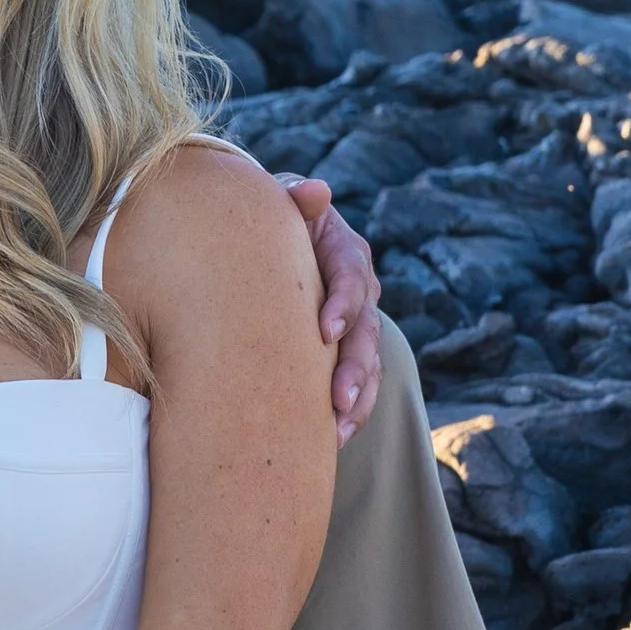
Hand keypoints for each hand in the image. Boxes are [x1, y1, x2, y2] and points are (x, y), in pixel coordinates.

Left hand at [280, 174, 380, 439]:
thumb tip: (315, 191)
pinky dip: (349, 413)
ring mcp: (356, 324)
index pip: (353, 275)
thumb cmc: (265, 224)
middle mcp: (357, 289)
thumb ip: (294, 199)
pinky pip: (358, 386)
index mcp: (343, 250)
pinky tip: (333, 438)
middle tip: (339, 398)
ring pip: (368, 364)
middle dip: (355, 367)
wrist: (262, 244)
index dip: (344, 303)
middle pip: (366, 330)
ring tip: (339, 429)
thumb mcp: (277, 206)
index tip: (325, 331)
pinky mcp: (345, 352)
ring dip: (358, 399)